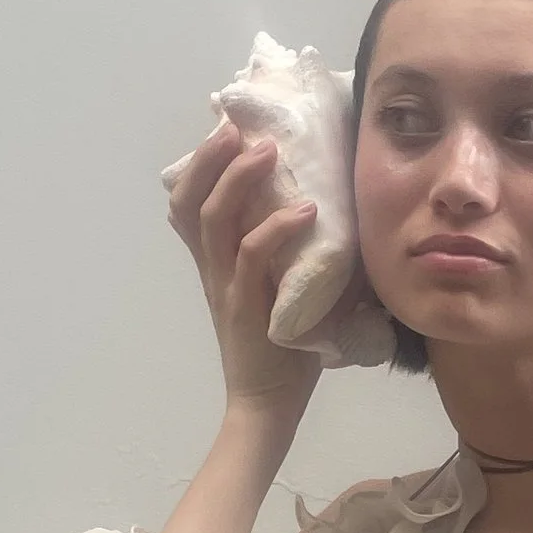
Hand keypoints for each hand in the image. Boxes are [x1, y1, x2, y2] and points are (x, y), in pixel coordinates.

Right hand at [164, 116, 326, 413]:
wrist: (268, 406)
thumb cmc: (284, 351)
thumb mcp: (287, 291)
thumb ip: (299, 256)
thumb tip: (344, 216)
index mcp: (216, 264)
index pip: (188, 205)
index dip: (199, 165)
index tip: (224, 129)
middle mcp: (213, 269)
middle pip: (190, 200)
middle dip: (210, 157)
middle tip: (237, 126)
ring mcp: (226, 286)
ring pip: (213, 219)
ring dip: (237, 178)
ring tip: (267, 149)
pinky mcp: (246, 307)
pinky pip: (252, 256)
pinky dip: (278, 227)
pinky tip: (306, 209)